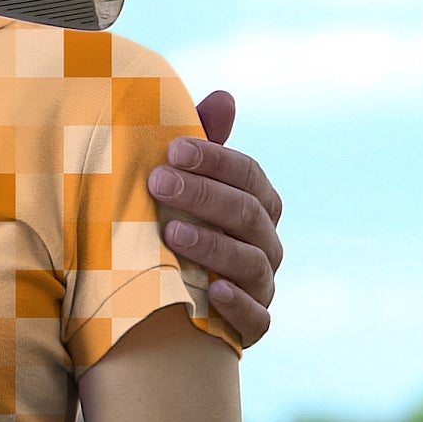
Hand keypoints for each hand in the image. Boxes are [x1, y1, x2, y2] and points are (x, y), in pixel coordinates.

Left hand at [147, 90, 282, 347]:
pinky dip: (238, 305)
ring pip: (251, 263)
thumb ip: (201, 144)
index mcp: (255, 204)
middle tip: (157, 182)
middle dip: (203, 196)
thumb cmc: (173, 225)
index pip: (249, 175)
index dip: (215, 160)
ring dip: (212, 246)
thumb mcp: (181, 184)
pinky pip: (257, 319)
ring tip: (170, 233)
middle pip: (248, 215)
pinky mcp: (251, 326)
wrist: (158, 298)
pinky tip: (211, 289)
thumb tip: (224, 95)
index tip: (171, 149)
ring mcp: (261, 285)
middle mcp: (265, 243)